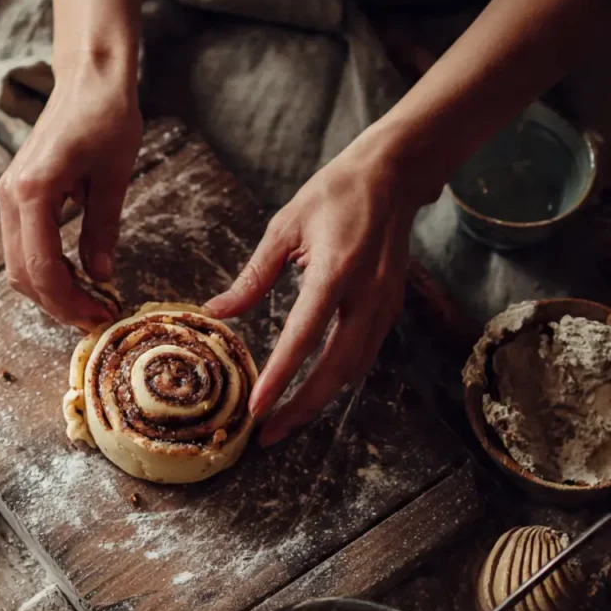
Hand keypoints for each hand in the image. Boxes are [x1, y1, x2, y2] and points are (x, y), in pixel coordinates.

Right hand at [0, 61, 142, 329]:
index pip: (41, 267)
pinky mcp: (17, 197)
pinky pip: (23, 247)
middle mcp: (11, 197)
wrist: (88, 76)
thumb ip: (103, 229)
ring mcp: (9, 197)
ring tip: (90, 301)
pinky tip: (78, 277)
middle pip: (23, 275)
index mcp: (33, 191)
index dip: (69, 301)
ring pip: (18, 266)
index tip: (100, 315)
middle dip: (58, 304)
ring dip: (51, 291)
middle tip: (97, 317)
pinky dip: (47, 270)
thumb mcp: (116, 177)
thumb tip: (102, 277)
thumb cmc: (107, 115)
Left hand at [207, 124, 427, 445]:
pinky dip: (338, 379)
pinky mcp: (391, 309)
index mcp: (336, 271)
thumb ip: (252, 277)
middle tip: (267, 435)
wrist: (393, 175)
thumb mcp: (283, 227)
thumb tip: (216, 312)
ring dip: (319, 400)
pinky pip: (364, 355)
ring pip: (352, 370)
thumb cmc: (333, 194)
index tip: (257, 407)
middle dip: (300, 407)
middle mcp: (366, 294)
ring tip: (284, 421)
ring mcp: (384, 304)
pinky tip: (314, 391)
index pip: (304, 336)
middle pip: (335, 369)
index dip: (280, 376)